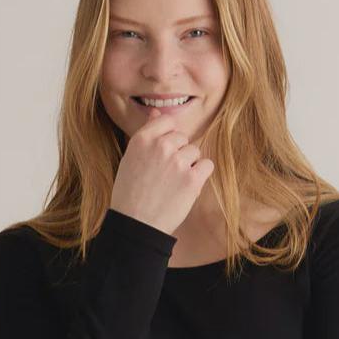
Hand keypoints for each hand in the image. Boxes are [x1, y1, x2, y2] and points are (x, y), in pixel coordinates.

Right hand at [110, 106, 214, 235]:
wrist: (136, 224)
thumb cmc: (130, 193)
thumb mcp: (131, 159)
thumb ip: (147, 135)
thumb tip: (157, 113)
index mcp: (142, 140)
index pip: (167, 122)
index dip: (168, 137)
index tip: (163, 154)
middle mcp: (161, 146)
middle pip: (183, 138)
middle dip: (178, 153)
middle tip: (165, 175)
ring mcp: (178, 162)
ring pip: (195, 152)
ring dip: (189, 166)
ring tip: (173, 184)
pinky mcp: (192, 179)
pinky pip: (207, 165)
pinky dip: (200, 176)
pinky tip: (186, 188)